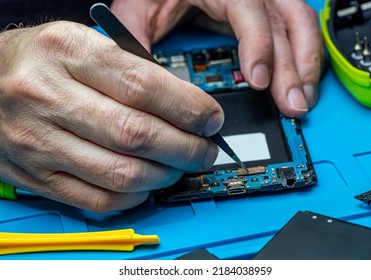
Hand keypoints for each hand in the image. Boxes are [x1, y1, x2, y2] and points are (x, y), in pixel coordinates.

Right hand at [0, 21, 222, 211]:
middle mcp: (47, 95)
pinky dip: (135, 196)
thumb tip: (188, 108)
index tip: (210, 118)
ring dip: (166, 175)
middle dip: (186, 148)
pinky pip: (99, 199)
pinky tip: (146, 183)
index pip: (143, 85)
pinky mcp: (37, 175)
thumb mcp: (87, 44)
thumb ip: (137, 72)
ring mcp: (39, 141)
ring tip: (181, 166)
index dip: (188, 107)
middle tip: (205, 149)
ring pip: (122, 173)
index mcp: (67, 51)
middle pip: (136, 134)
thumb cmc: (45, 61)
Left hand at [111, 0, 323, 117]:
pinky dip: (304, 56)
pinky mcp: (268, 11)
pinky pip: (297, 28)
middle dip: (293, 68)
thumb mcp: (139, 11)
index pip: (250, 10)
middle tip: (292, 106)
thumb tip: (142, 85)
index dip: (258, 45)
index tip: (259, 80)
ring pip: (301, 24)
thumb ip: (140, 42)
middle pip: (286, 21)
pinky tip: (301, 81)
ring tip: (302, 100)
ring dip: (306, 64)